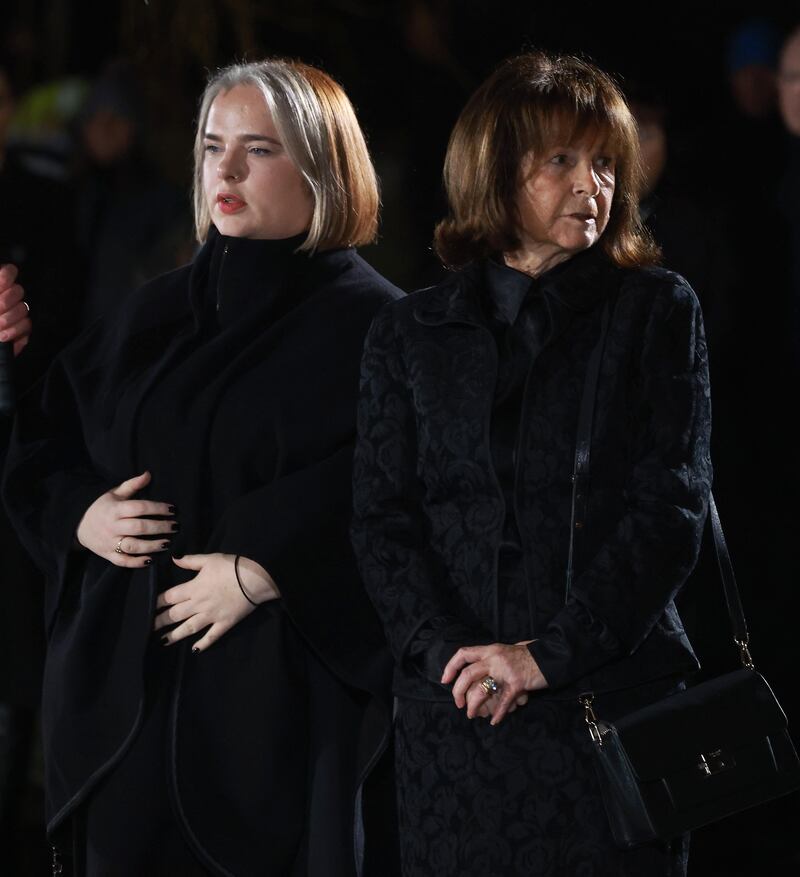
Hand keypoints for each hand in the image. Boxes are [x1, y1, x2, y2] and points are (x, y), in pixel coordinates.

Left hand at [0, 264, 31, 355]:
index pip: (8, 272)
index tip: (1, 286)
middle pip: (18, 291)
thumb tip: (8, 271)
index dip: (6, 277)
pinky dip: (15, 332)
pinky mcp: (21, 332)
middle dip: (5, 302)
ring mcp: (14, 315)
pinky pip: (27, 327)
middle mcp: (5, 299)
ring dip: (9, 320)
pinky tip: (3, 337)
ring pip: (23, 309)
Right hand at [75, 471, 175, 565]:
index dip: (157, 508)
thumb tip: (149, 474)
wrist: (79, 524)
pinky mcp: (108, 555)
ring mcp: (110, 542)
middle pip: (139, 527)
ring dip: (152, 546)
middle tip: (175, 526)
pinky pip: (123, 561)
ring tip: (168, 543)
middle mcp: (112, 526)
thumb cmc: (103, 507)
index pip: (139, 508)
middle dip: (160, 527)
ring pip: (133, 546)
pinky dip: (137, 562)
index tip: (172, 509)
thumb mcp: (115, 493)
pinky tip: (151, 559)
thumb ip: (132, 485)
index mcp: (115, 509)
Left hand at [154, 553, 279, 651]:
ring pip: (188, 628)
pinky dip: (202, 644)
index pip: (169, 597)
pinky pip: (211, 636)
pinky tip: (194, 650)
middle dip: (160, 621)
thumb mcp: (210, 559)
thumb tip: (174, 559)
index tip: (146, 607)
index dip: (156, 602)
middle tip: (147, 628)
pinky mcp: (225, 623)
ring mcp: (212, 616)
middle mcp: (199, 604)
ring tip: (163, 641)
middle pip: (174, 614)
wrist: (256, 578)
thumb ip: (191, 561)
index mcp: (194, 588)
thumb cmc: (233, 566)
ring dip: (174, 635)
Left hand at [441, 641, 548, 725]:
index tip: (445, 680)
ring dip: (473, 705)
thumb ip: (489, 659)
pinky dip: (498, 714)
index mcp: (490, 650)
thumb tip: (473, 672)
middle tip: (458, 703)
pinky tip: (494, 721)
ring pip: (481, 689)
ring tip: (471, 715)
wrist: (548, 657)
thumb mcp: (503, 652)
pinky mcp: (517, 683)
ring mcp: (505, 671)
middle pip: (467, 674)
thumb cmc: (526, 656)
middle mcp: (494, 658)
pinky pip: (503, 701)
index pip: (463, 654)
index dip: (451, 667)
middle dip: (458, 691)